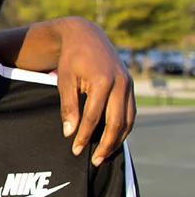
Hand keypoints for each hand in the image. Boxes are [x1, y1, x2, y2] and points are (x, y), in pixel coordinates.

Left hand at [55, 17, 135, 165]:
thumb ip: (68, 107)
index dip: (84, 136)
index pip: (94, 117)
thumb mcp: (64, 81)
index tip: (75, 150)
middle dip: (106, 144)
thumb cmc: (71, 59)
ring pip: (128, 119)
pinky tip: (113, 138)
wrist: (86, 36)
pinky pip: (131, 112)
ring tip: (105, 154)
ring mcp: (129, 84)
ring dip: (118, 139)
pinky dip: (124, 127)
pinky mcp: (130, 85)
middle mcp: (121, 84)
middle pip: (117, 122)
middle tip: (96, 161)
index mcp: (103, 82)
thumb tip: (69, 133)